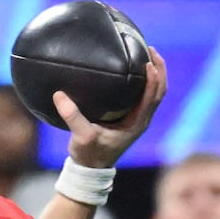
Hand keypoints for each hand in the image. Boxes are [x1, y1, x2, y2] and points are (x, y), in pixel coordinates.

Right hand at [56, 46, 167, 168]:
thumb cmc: (89, 154)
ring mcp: (138, 119)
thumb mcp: (81, 136)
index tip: (147, 60)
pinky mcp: (131, 118)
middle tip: (151, 50)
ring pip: (155, 92)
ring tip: (147, 56)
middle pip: (160, 90)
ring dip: (155, 74)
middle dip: (159, 69)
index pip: (152, 96)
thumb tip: (59, 94)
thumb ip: (72, 116)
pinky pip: (145, 96)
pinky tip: (134, 73)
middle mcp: (142, 119)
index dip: (153, 77)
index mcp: (137, 123)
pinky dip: (146, 83)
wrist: (91, 169)